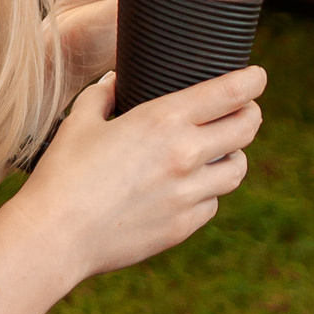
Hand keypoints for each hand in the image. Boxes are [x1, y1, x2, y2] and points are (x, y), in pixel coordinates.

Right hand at [15, 60, 263, 280]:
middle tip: (246, 111)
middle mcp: (186, 155)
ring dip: (234, 156)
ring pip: (236, 170)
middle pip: (246, 128)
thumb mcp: (79, 123)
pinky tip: (192, 188)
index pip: (229, 93)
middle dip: (251, 114)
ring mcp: (188, 194)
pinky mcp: (184, 226)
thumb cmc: (62, 175)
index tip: (258, 77)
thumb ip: (101, 97)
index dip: (252, 82)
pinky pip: (212, 203)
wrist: (56, 236)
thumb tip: (113, 82)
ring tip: (222, 152)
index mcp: (164, 120)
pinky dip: (208, 192)